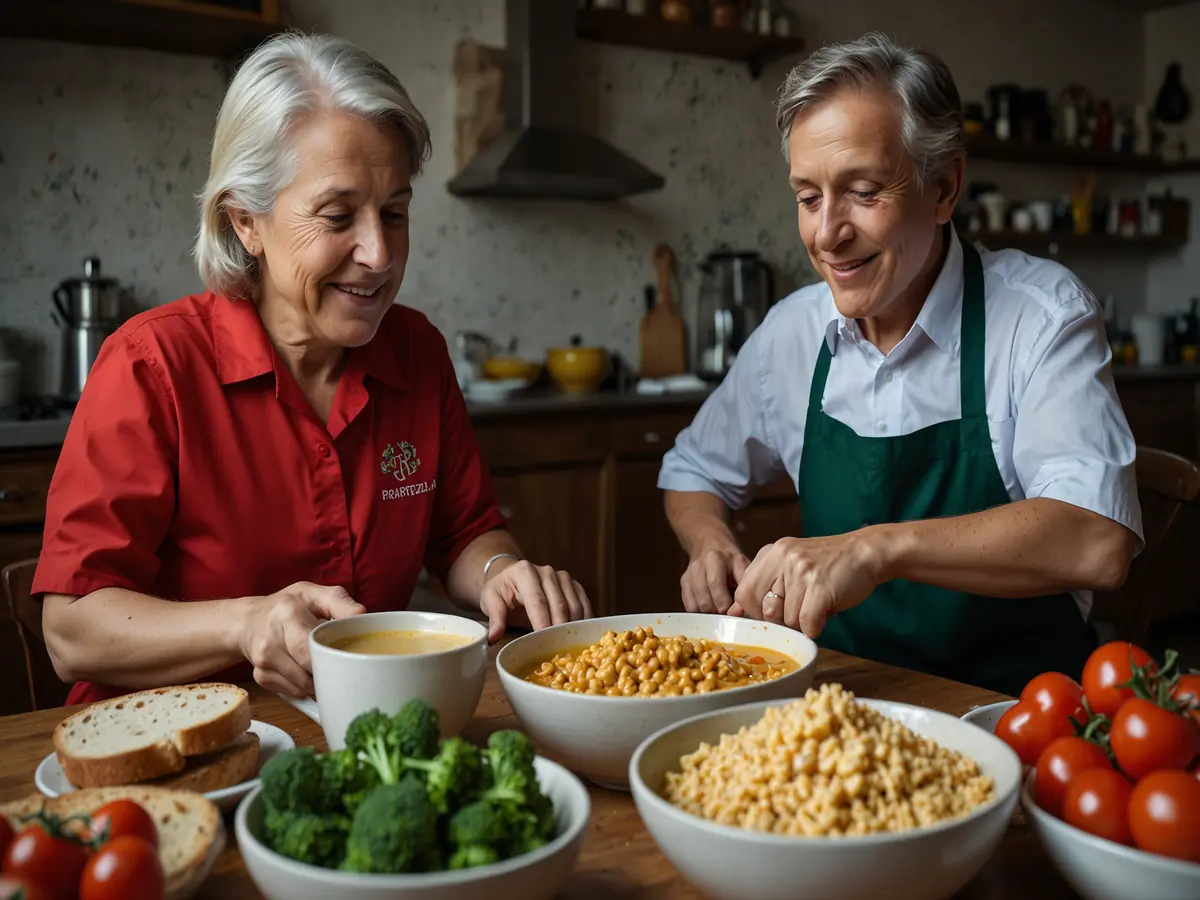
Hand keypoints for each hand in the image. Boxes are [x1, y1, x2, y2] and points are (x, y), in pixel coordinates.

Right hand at [236, 582, 364, 696]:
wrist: (249, 620)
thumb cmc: (288, 606)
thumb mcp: (313, 594)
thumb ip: (338, 602)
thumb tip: (361, 615)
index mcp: (287, 613)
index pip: (311, 645)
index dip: (332, 654)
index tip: (348, 656)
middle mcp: (270, 638)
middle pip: (307, 668)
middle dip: (328, 671)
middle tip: (342, 666)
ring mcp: (262, 660)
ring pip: (301, 685)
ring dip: (317, 682)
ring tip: (324, 667)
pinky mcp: (259, 676)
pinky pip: (291, 692)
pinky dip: (303, 687)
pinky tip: (304, 672)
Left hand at [479, 559, 593, 641]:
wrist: (512, 576)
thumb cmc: (502, 590)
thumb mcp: (490, 600)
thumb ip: (494, 617)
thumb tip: (493, 637)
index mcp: (525, 572)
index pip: (537, 601)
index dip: (542, 622)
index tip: (545, 641)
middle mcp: (547, 572)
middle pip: (559, 604)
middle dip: (559, 628)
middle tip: (559, 649)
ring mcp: (563, 577)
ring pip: (574, 605)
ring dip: (573, 626)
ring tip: (569, 645)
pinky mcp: (573, 585)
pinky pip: (584, 604)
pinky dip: (584, 620)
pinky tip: (580, 635)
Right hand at [680, 547, 750, 614]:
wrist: (710, 545)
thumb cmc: (730, 560)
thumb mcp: (742, 566)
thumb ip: (743, 586)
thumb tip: (743, 610)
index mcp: (715, 558)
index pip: (715, 585)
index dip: (724, 604)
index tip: (732, 613)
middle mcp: (699, 566)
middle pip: (704, 599)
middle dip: (716, 612)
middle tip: (726, 615)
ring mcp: (689, 575)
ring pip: (695, 605)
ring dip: (708, 614)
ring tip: (719, 611)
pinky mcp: (683, 583)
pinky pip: (689, 606)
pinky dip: (700, 612)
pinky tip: (709, 609)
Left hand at [733, 534, 881, 636]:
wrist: (866, 552)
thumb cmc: (828, 565)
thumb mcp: (790, 564)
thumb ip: (763, 583)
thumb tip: (734, 611)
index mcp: (771, 552)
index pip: (744, 592)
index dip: (756, 611)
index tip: (774, 612)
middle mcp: (783, 558)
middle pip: (764, 610)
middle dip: (782, 620)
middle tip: (801, 609)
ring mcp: (801, 571)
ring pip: (788, 620)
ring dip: (803, 623)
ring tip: (817, 605)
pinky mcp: (820, 586)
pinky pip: (807, 624)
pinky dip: (817, 627)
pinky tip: (825, 612)